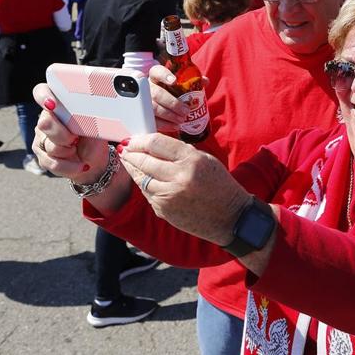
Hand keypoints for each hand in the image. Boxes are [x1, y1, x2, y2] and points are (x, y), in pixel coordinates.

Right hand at [31, 83, 110, 182]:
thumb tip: (91, 108)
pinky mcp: (42, 157)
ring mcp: (41, 139)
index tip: (53, 105)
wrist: (95, 160)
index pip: (41, 92)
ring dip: (69, 151)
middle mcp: (46, 119)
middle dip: (64, 134)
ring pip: (51, 145)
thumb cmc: (94, 136)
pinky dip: (70, 166)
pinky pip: (53, 162)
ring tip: (78, 150)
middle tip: (76, 138)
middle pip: (45, 123)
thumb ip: (87, 114)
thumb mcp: (95, 123)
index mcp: (58, 105)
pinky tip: (81, 165)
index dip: (44, 96)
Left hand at [118, 132, 249, 245]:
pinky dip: (142, 183)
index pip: (156, 143)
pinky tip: (140, 177)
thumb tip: (153, 145)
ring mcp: (169, 196)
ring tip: (127, 160)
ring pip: (141, 177)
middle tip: (124, 148)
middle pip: (144, 160)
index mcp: (191, 160)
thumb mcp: (205, 160)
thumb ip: (180, 152)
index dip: (140, 139)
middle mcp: (178, 177)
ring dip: (132, 168)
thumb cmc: (220, 184)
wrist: (230, 217)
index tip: (133, 138)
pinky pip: (147, 193)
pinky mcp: (164, 210)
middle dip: (131, 153)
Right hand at [148, 64, 211, 133]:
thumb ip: (192, 80)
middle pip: (157, 94)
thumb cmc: (172, 91)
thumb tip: (205, 81)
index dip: (164, 75)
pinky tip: (175, 126)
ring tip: (182, 120)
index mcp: (156, 77)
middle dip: (172, 103)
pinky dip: (165, 125)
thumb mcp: (181, 84)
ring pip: (154, 108)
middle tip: (186, 110)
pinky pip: (152, 121)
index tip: (174, 81)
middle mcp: (148, 88)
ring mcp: (144, 102)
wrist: (160, 101)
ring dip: (169, 115)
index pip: (157, 72)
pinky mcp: (145, 115)